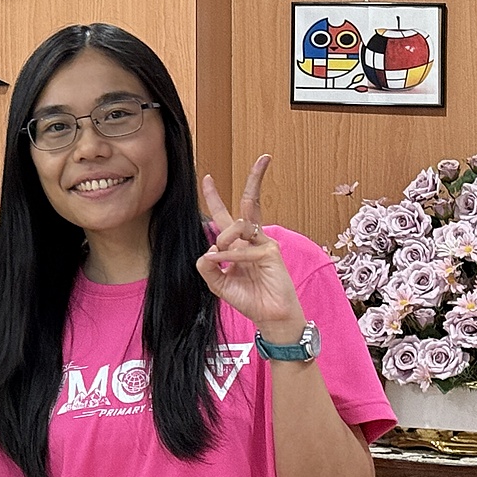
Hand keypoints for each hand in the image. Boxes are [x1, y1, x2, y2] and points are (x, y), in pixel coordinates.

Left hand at [198, 155, 303, 336]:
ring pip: (236, 226)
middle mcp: (252, 239)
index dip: (215, 197)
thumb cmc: (248, 298)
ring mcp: (263, 243)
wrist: (269, 316)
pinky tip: (225, 264)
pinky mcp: (271, 252)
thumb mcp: (217, 282)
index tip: (206, 178)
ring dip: (223, 239)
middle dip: (255, 180)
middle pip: (251, 204)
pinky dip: (230, 256)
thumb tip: (206, 249)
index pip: (226, 216)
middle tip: (263, 159)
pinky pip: (242, 248)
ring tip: (218, 254)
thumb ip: (206, 266)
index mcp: (238, 244)